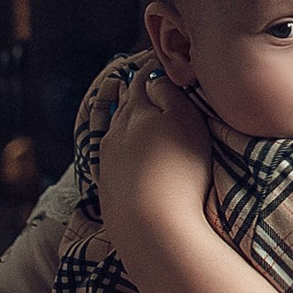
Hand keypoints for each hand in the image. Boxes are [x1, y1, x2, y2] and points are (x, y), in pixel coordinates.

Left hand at [96, 63, 211, 248]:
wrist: (152, 228)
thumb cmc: (179, 171)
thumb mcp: (185, 121)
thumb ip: (168, 93)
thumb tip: (153, 78)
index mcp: (134, 112)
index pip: (141, 82)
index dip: (151, 71)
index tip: (160, 64)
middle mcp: (114, 133)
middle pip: (124, 106)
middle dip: (135, 94)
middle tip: (145, 85)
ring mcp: (107, 163)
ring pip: (116, 132)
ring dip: (126, 122)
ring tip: (136, 116)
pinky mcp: (108, 190)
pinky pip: (114, 160)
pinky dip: (123, 151)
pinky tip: (130, 156)